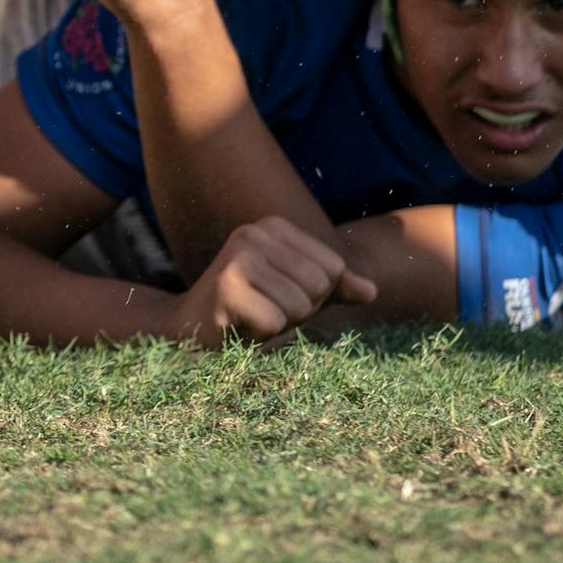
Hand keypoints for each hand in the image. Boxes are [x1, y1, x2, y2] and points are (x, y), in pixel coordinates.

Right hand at [168, 215, 370, 346]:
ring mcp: (237, 257)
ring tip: (253, 317)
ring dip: (280, 324)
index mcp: (274, 226)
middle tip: (265, 309)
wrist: (190, 330)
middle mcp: (254, 232)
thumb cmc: (250, 310)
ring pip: (300, 305)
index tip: (279, 297)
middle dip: (299, 310)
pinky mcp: (225, 288)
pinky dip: (262, 335)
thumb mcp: (297, 295)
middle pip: (319, 285)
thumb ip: (335, 289)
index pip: (334, 267)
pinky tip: (239, 327)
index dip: (315, 295)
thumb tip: (372, 292)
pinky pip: (276, 323)